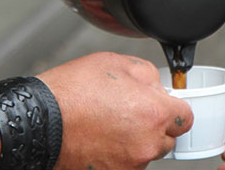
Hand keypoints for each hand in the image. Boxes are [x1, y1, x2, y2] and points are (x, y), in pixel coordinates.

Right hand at [39, 52, 192, 169]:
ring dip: (135, 141)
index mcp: (154, 113)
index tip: (159, 104)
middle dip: (153, 125)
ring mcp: (130, 164)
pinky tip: (100, 139)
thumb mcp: (115, 63)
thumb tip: (157, 86)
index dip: (172, 107)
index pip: (185, 117)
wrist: (39, 121)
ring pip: (145, 152)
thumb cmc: (72, 91)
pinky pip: (126, 164)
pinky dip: (118, 155)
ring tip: (108, 124)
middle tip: (128, 111)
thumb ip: (147, 74)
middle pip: (166, 138)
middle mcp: (147, 143)